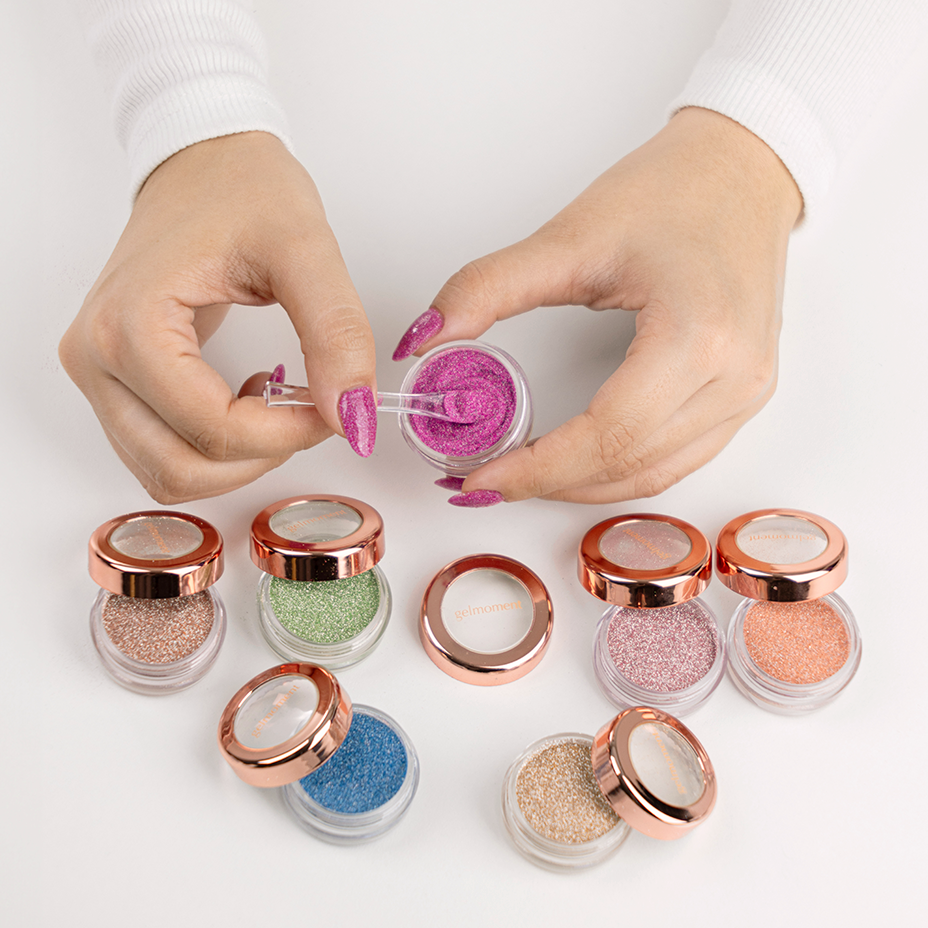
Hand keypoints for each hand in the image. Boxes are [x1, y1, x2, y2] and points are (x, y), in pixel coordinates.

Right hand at [59, 131, 377, 503]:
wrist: (204, 159)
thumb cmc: (243, 189)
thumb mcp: (306, 251)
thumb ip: (336, 334)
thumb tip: (352, 415)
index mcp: (128, 325)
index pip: (210, 431)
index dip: (286, 435)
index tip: (334, 406)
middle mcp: (94, 357)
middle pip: (180, 468)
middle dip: (260, 456)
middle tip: (309, 410)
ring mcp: (96, 373)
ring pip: (166, 473)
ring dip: (237, 460)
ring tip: (276, 401)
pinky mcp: (112, 380)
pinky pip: (161, 452)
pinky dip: (214, 449)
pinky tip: (247, 400)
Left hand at [393, 108, 801, 504]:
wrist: (742, 170)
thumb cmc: (673, 190)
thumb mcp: (568, 237)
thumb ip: (486, 290)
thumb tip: (422, 340)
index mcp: (697, 336)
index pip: (606, 435)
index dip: (535, 469)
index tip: (477, 477)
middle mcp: (734, 378)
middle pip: (626, 466)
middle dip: (546, 484)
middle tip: (481, 481)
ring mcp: (747, 393)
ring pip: (652, 476)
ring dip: (579, 486)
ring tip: (518, 476)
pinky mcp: (745, 396)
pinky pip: (676, 460)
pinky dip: (617, 472)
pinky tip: (572, 464)